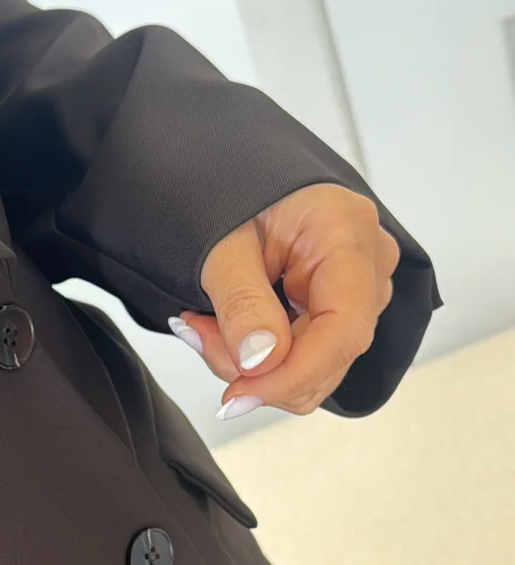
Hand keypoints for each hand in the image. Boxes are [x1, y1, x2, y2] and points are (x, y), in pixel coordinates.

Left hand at [169, 185, 400, 419]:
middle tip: (196, 333)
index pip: (343, 331)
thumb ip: (241, 302)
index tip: (239, 396)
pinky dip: (257, 353)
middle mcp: (369, 262)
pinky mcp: (339, 304)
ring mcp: (359, 286)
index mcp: (348, 232)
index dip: (292, 375)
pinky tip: (224, 325)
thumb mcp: (221, 241)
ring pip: (313, 364)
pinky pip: (304, 352)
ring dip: (250, 362)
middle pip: (328, 356)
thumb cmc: (226, 187)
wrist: (225, 169)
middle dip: (257, 367)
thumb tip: (262, 362)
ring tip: (203, 323)